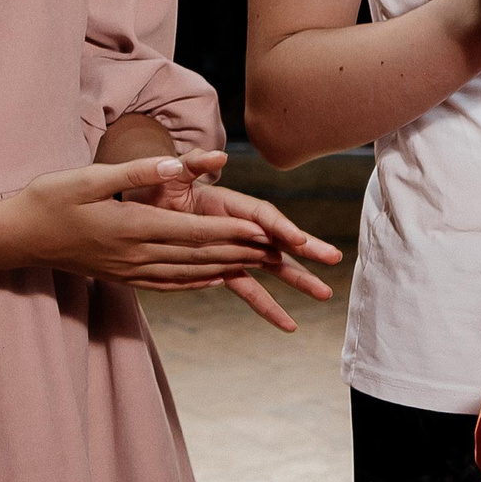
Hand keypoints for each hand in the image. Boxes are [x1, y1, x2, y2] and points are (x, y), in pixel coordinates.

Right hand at [6, 157, 281, 285]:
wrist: (19, 237)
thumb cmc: (49, 199)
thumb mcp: (90, 177)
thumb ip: (138, 170)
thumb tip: (177, 163)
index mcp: (132, 227)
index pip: (194, 232)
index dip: (232, 232)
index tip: (264, 230)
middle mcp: (137, 254)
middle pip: (201, 255)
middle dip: (242, 252)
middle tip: (279, 251)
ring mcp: (131, 271)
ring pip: (191, 272)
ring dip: (228, 267)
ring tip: (260, 264)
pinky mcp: (125, 278)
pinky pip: (171, 284)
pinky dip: (198, 281)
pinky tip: (217, 278)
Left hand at [127, 149, 343, 332]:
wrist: (146, 207)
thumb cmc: (159, 188)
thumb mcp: (173, 173)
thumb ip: (193, 163)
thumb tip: (219, 155)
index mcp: (231, 205)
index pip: (262, 215)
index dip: (281, 227)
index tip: (299, 240)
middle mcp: (241, 228)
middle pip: (279, 239)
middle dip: (307, 250)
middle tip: (333, 258)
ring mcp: (237, 250)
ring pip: (274, 267)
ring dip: (300, 281)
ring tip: (324, 294)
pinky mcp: (228, 268)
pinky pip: (251, 291)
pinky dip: (269, 308)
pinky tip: (288, 325)